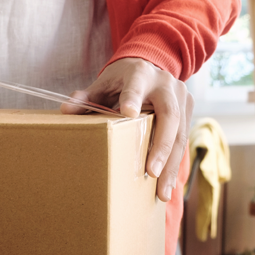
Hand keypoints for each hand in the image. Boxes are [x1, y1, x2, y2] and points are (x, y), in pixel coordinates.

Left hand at [62, 58, 192, 201]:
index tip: (129, 112)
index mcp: (140, 74)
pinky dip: (175, 163)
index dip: (133, 97)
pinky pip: (183, 140)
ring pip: (180, 133)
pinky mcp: (188, 109)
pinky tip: (168, 184)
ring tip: (163, 192)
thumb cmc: (123, 78)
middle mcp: (165, 84)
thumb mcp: (104, 84)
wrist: (151, 63)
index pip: (136, 86)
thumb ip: (87, 97)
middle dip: (161, 146)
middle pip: (169, 116)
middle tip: (152, 172)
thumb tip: (66, 109)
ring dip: (171, 164)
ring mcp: (181, 97)